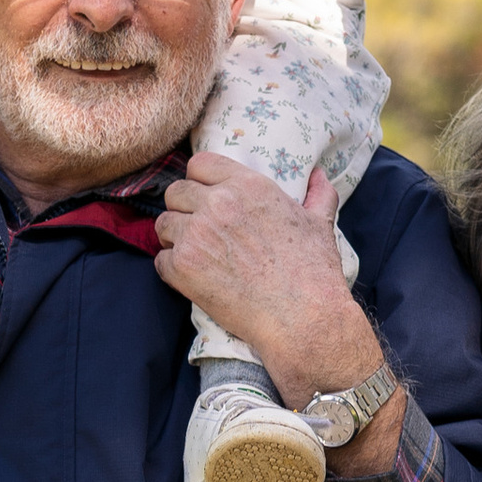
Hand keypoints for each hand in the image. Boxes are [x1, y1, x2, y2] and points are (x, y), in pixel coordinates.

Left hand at [154, 158, 403, 470]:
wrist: (302, 318)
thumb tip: (318, 176)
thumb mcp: (320, 224)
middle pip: (175, 192)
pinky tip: (192, 279)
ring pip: (163, 225)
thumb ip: (318, 194)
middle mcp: (217, 204)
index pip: (199, 164)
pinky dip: (172, 270)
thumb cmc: (314, 271)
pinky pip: (161, 260)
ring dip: (174, 238)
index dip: (200, 180)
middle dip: (183, 208)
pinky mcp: (183, 269)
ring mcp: (196, 235)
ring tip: (195, 255)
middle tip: (199, 229)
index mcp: (247, 186)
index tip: (207, 196)